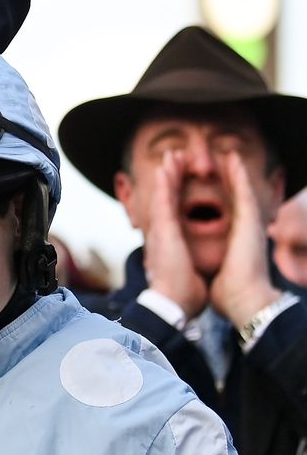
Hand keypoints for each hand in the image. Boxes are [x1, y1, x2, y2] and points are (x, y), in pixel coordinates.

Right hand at [143, 151, 208, 318]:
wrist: (174, 304)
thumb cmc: (185, 295)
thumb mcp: (191, 274)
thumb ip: (192, 265)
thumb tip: (199, 268)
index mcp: (170, 243)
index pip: (172, 212)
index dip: (175, 193)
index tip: (178, 178)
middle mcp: (162, 234)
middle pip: (166, 198)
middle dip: (170, 177)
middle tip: (172, 158)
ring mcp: (161, 231)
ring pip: (164, 195)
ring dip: (167, 174)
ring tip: (170, 155)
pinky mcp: (164, 231)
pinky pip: (164, 202)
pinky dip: (164, 184)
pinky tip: (165, 168)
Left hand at [210, 153, 281, 325]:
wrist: (242, 300)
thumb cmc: (228, 293)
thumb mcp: (215, 273)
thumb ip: (212, 266)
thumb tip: (204, 271)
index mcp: (231, 242)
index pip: (223, 215)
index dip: (215, 201)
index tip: (207, 188)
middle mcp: (241, 231)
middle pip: (233, 199)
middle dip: (225, 180)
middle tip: (220, 161)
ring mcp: (248, 224)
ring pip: (240, 191)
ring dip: (234, 171)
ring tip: (229, 154)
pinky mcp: (250, 222)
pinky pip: (244, 192)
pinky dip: (239, 175)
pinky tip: (235, 160)